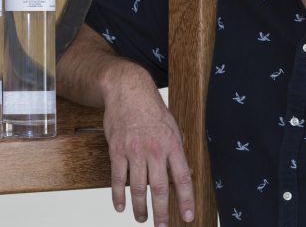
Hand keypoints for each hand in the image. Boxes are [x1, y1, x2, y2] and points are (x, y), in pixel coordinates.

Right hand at [102, 68, 194, 225]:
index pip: (182, 178)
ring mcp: (135, 151)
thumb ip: (177, 151)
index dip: (186, 199)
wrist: (128, 90)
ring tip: (142, 219)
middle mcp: (155, 150)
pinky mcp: (117, 150)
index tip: (188, 216)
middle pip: (159, 188)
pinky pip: (118, 179)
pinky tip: (120, 207)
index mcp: (172, 144)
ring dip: (140, 208)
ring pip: (138, 188)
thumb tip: (184, 175)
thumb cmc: (152, 109)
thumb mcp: (173, 126)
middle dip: (161, 212)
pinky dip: (118, 195)